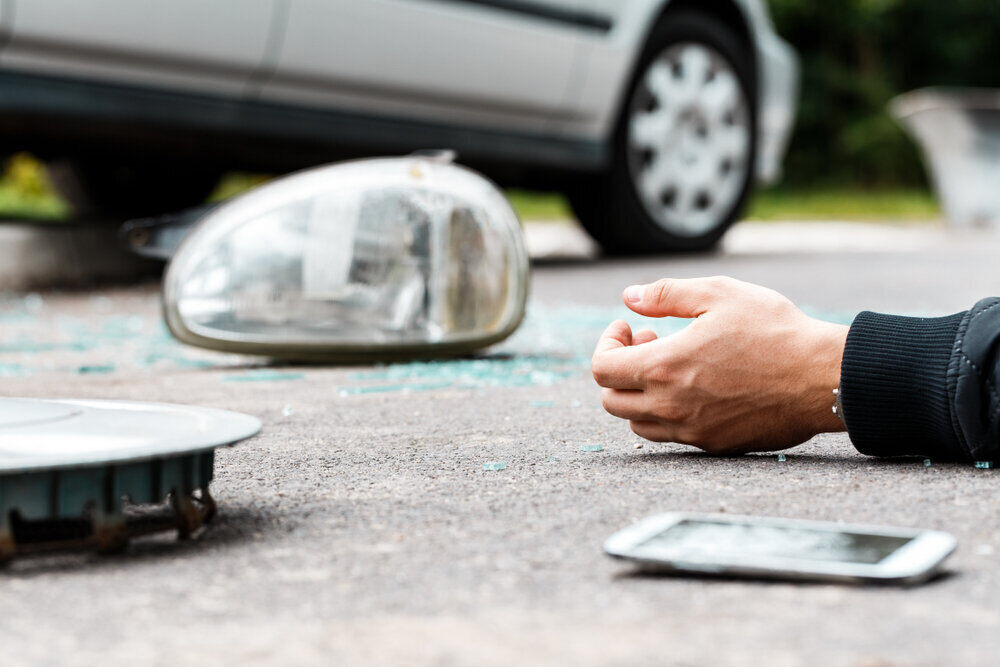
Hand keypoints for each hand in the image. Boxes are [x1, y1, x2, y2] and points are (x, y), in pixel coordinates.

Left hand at [591, 276, 847, 453]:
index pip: (602, 369)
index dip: (607, 343)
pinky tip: (696, 386)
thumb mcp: (720, 294)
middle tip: (651, 342)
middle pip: (611, 400)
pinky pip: (671, 435)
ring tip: (673, 364)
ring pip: (637, 422)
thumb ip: (667, 295)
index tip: (630, 326)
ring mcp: (692, 430)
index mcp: (665, 367)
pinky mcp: (713, 445)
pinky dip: (667, 413)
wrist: (823, 378)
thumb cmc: (775, 331)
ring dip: (640, 393)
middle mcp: (671, 406)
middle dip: (620, 368)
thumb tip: (630, 298)